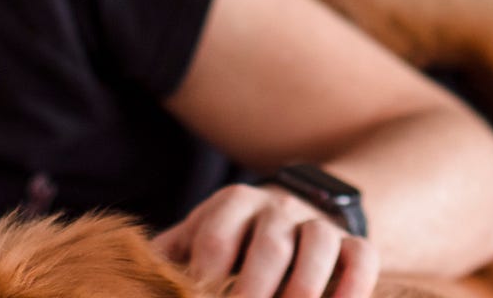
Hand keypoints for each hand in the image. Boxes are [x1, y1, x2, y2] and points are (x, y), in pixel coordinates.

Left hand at [152, 184, 378, 297]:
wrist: (292, 210)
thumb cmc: (232, 238)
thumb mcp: (196, 236)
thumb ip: (168, 258)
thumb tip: (130, 282)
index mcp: (232, 203)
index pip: (217, 236)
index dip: (206, 276)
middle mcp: (277, 207)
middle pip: (270, 245)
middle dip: (255, 289)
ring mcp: (318, 223)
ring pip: (319, 246)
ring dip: (303, 289)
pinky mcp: (352, 241)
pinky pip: (362, 257)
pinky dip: (354, 286)